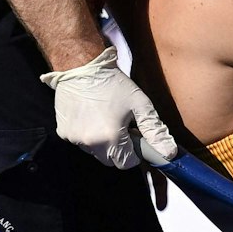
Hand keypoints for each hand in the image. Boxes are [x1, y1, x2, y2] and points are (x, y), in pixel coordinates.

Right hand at [40, 46, 180, 168]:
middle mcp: (90, 143)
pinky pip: (80, 141)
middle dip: (119, 150)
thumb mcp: (140, 104)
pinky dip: (87, 135)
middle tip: (122, 128)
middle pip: (110, 160)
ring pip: (94, 152)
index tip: (135, 138)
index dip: (134, 154)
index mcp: (111, 139)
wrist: (80, 67)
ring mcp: (74, 138)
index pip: (127, 163)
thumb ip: (155, 131)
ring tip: (106, 119)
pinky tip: (91, 116)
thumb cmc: (113, 84)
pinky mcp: (63, 131)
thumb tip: (169, 153)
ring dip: (102, 143)